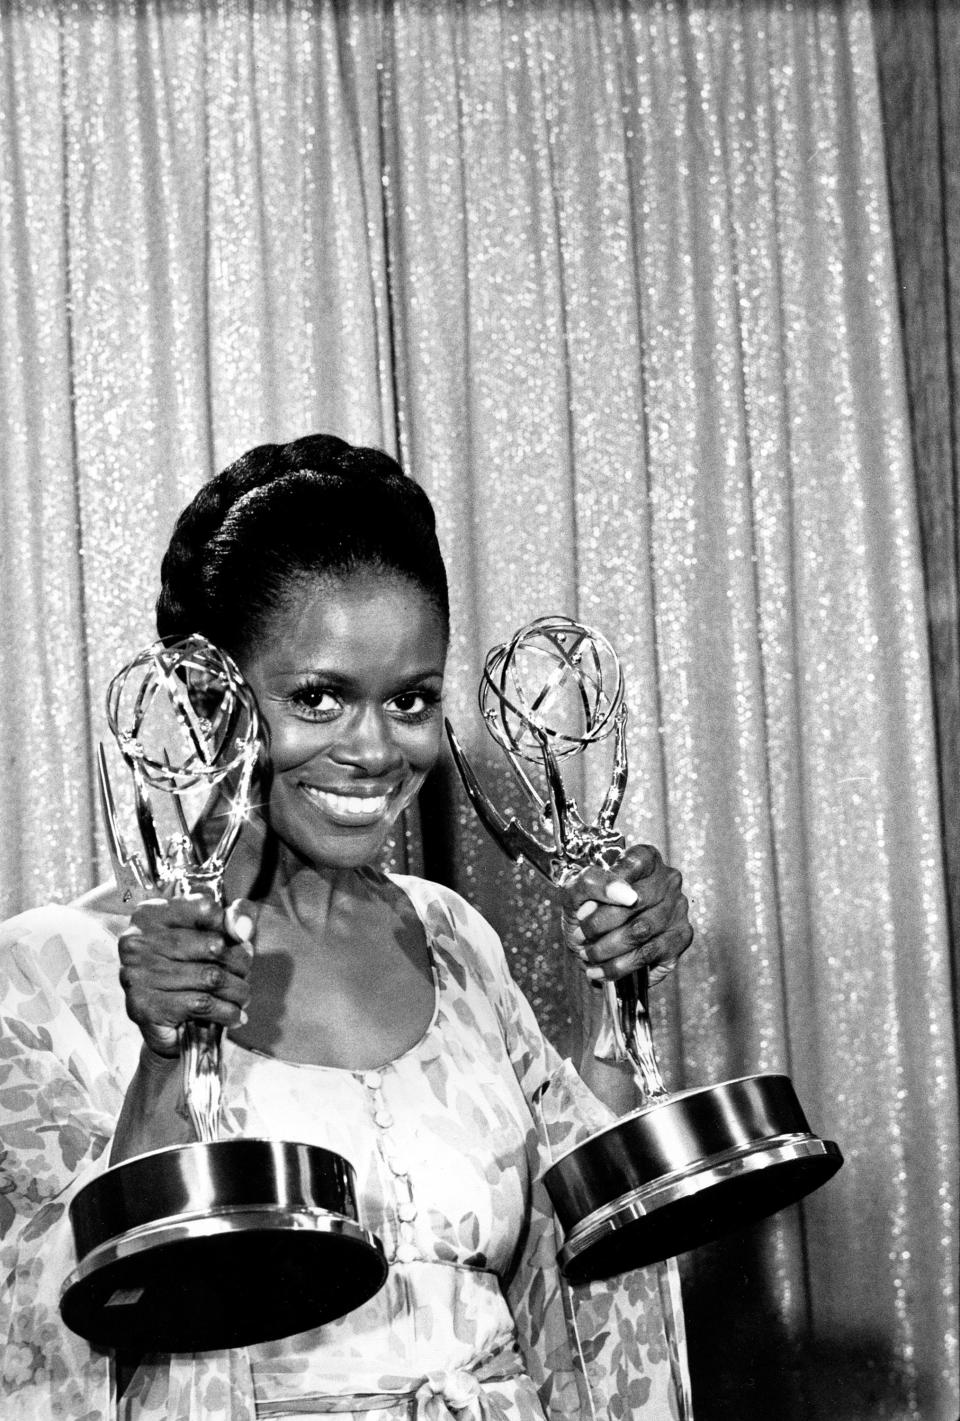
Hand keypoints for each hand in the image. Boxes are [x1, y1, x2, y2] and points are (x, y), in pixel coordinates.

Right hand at [118, 894, 256, 1058]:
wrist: (166, 1025)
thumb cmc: (190, 969)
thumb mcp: (212, 934)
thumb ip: (233, 918)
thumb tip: (243, 928)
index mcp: (151, 914)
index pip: (205, 907)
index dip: (230, 925)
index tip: (239, 940)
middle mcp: (138, 942)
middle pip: (213, 944)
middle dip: (239, 962)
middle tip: (245, 974)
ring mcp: (136, 975)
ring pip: (211, 977)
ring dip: (237, 990)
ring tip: (242, 995)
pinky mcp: (144, 1007)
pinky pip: (202, 1005)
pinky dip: (226, 1011)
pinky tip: (234, 1014)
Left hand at [560, 844, 691, 986]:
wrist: (591, 941)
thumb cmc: (586, 909)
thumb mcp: (577, 890)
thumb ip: (594, 882)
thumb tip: (625, 893)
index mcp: (646, 859)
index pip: (635, 862)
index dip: (608, 884)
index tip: (584, 906)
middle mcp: (668, 880)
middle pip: (635, 901)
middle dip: (600, 924)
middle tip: (580, 935)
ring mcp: (678, 909)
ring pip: (641, 931)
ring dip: (606, 948)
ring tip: (588, 955)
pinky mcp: (680, 939)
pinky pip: (648, 955)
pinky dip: (618, 967)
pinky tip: (600, 970)